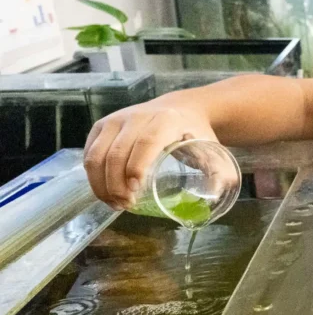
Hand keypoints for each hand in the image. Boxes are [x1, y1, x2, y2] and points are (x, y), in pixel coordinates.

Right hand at [83, 100, 217, 210]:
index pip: (146, 143)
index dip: (137, 167)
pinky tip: (104, 192)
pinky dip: (93, 176)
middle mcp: (136, 116)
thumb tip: (219, 191)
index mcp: (165, 120)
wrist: (180, 109)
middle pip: (117, 152)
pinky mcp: (102, 126)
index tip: (136, 192)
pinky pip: (89, 153)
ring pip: (97, 154)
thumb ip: (220, 171)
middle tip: (126, 205)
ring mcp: (115, 120)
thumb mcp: (211, 149)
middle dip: (116, 184)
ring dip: (101, 183)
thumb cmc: (195, 133)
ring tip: (115, 203)